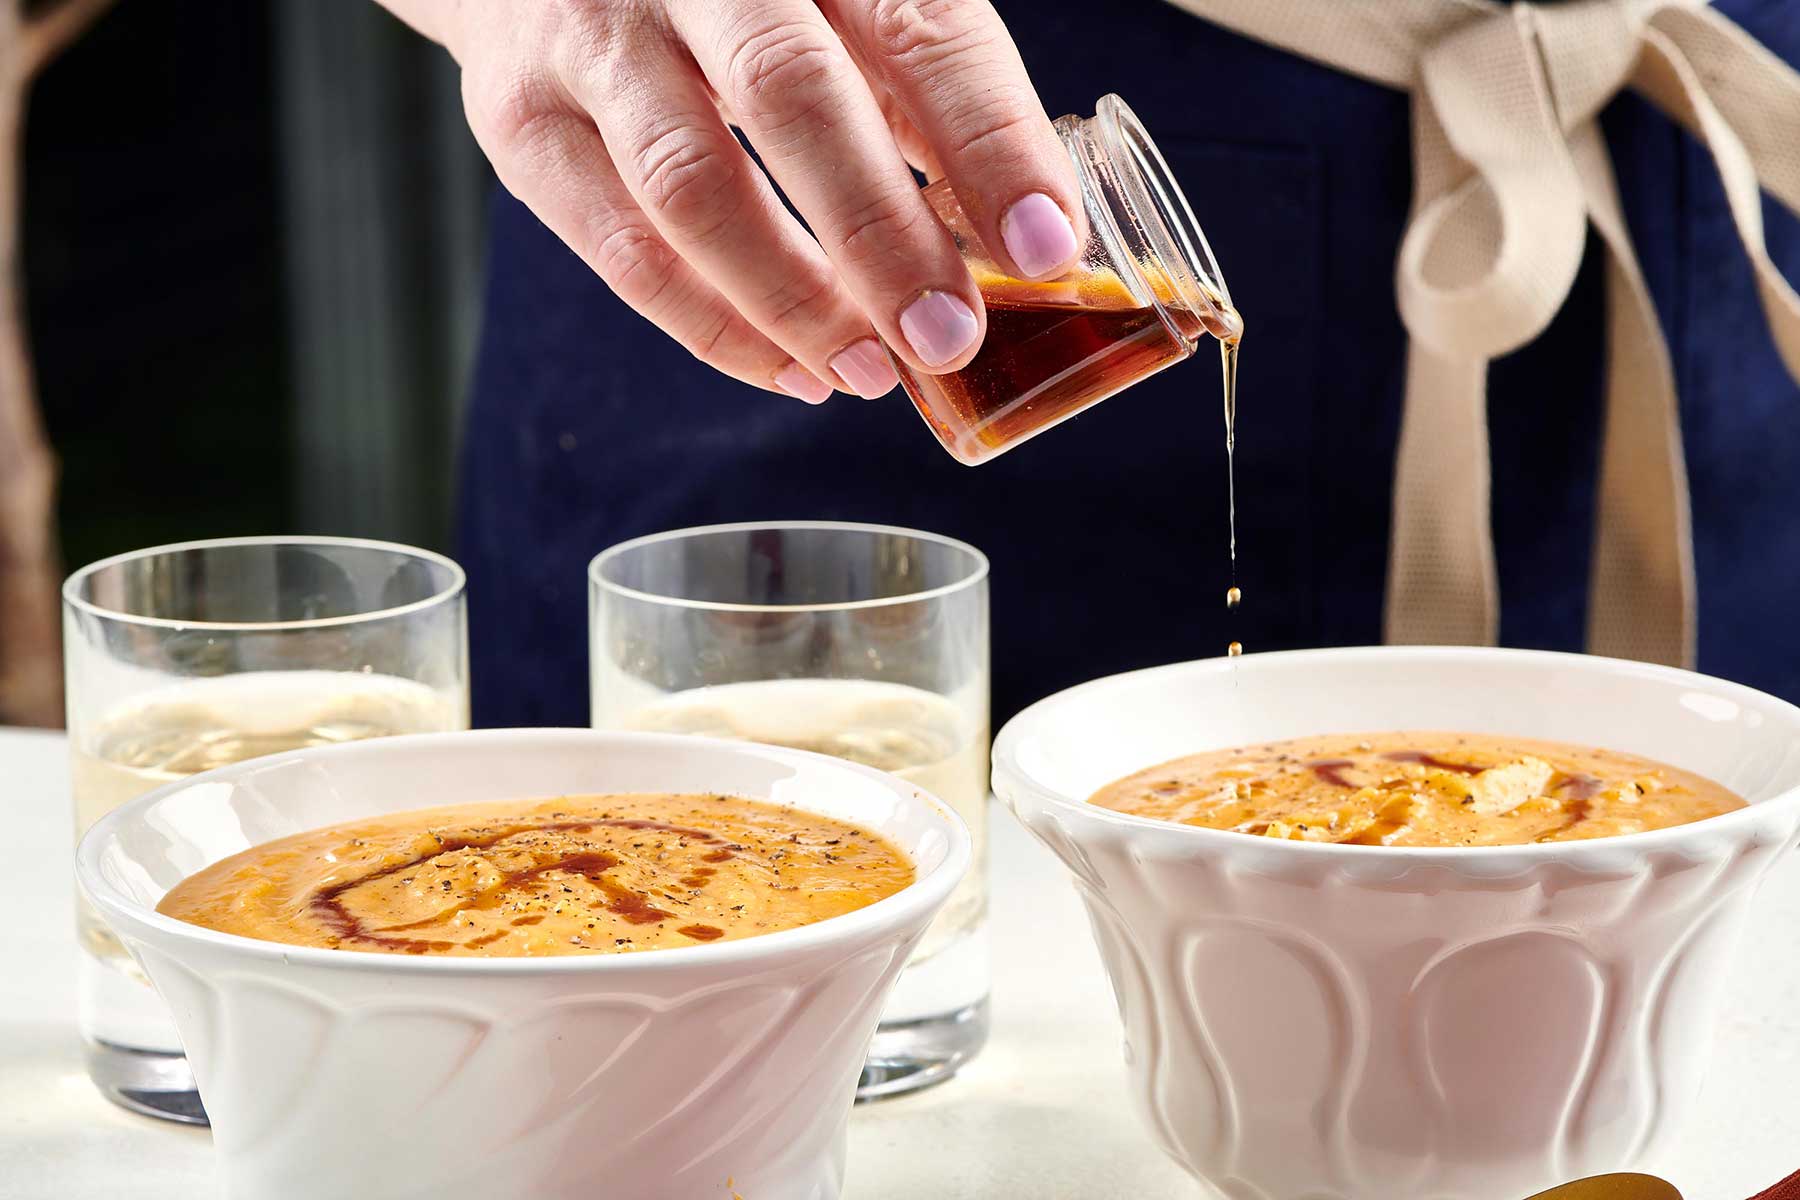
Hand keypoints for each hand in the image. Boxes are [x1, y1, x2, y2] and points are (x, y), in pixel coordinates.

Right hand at [380, 0, 1085, 400]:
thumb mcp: (840, 3)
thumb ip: (920, 91)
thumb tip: (1015, 237)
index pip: (920, 27)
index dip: (990, 142)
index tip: (1047, 249)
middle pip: (794, 99)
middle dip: (882, 238)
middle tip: (948, 339)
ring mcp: (593, 38)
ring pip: (692, 190)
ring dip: (795, 303)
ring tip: (872, 374)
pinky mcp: (523, 119)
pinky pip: (622, 250)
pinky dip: (715, 328)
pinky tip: (789, 369)